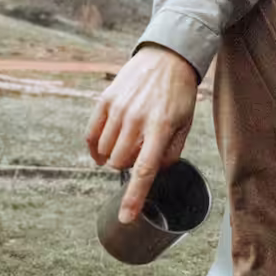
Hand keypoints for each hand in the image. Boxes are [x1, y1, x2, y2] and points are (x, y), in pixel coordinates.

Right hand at [86, 45, 198, 222]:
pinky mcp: (105, 100)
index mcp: (160, 128)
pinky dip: (95, 148)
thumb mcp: (184, 124)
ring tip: (128, 142)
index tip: (125, 217)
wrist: (167, 57)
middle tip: (140, 151)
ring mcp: (118, 109)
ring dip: (113, 155)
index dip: (134, 198)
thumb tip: (153, 174)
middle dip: (128, 166)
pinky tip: (102, 150)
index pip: (144, 171)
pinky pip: (91, 135)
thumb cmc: (179, 94)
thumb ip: (170, 152)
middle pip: (120, 163)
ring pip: (104, 152)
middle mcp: (136, 119)